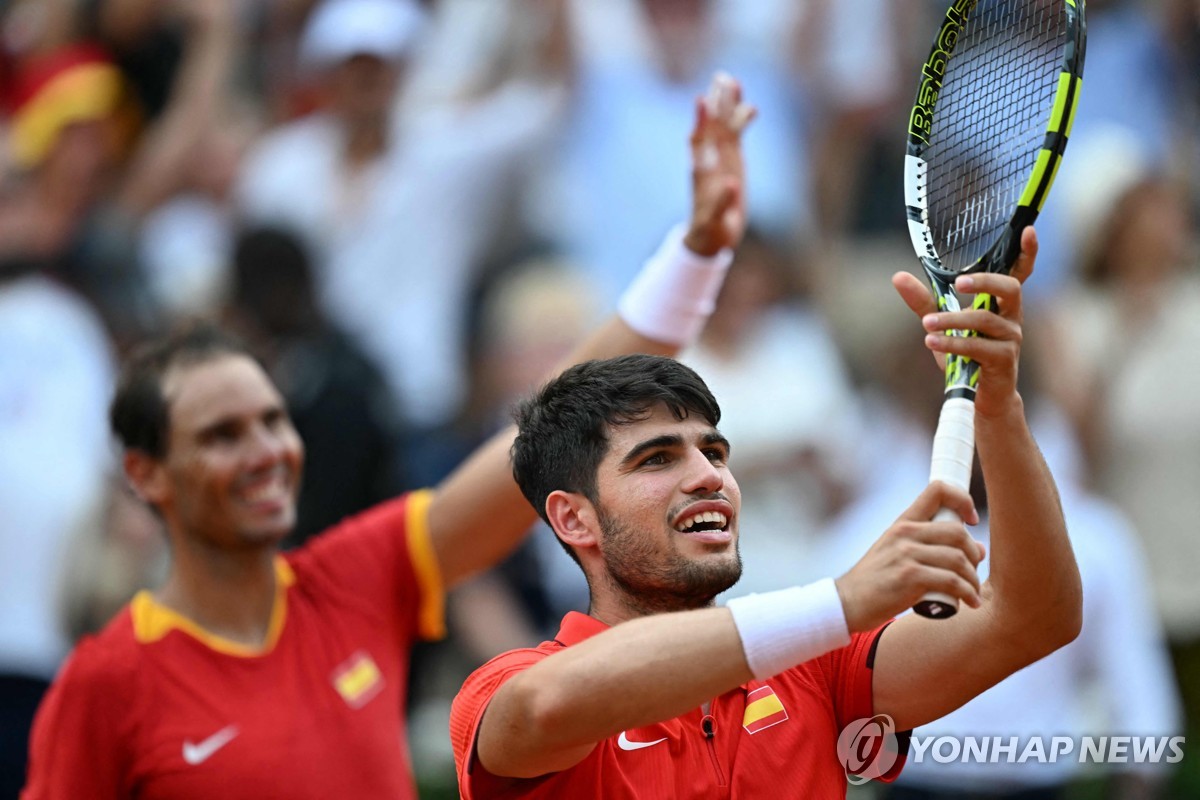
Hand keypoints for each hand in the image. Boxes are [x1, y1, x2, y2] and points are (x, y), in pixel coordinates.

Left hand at [683, 72, 755, 255]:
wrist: (713, 232)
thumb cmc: (711, 229)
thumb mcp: (715, 220)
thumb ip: (721, 203)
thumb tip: (731, 185)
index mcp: (702, 172)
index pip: (698, 141)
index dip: (700, 121)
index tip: (701, 101)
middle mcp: (709, 159)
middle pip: (712, 125)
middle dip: (717, 103)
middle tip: (721, 77)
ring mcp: (721, 157)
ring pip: (724, 125)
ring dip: (728, 105)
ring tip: (734, 81)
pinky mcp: (732, 159)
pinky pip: (736, 135)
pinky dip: (741, 121)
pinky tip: (750, 107)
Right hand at [835, 482, 984, 632]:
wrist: (848, 603)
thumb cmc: (877, 581)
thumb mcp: (897, 552)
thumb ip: (931, 547)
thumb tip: (980, 549)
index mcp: (903, 522)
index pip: (938, 490)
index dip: (963, 500)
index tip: (972, 522)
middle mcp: (905, 533)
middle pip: (957, 531)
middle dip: (974, 552)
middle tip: (974, 570)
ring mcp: (906, 554)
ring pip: (958, 558)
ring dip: (973, 579)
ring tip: (973, 592)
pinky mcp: (909, 577)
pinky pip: (951, 581)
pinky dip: (968, 593)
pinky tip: (971, 602)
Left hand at [891, 226, 1036, 418]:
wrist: (978, 398)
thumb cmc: (965, 356)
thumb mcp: (942, 324)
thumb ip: (923, 301)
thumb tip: (898, 275)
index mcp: (1002, 304)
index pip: (1019, 273)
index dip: (1027, 252)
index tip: (1028, 230)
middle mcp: (1012, 317)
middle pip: (1010, 288)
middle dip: (985, 282)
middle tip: (959, 283)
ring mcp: (1011, 339)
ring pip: (985, 320)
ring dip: (952, 321)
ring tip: (926, 325)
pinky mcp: (1003, 361)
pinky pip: (977, 347)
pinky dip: (952, 343)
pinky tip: (931, 341)